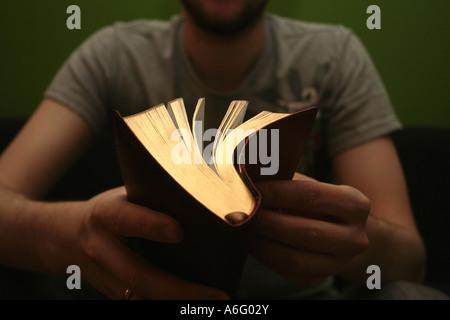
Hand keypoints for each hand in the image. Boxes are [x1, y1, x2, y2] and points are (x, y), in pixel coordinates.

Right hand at [77, 186, 228, 298]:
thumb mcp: (123, 196)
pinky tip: (194, 304)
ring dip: (177, 304)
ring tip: (213, 304)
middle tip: (217, 294)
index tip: (180, 232)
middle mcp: (102, 250)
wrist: (66, 237)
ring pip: (141, 298)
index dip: (151, 226)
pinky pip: (141, 302)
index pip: (127, 220)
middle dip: (180, 290)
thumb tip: (203, 199)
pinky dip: (168, 304)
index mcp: (106, 216)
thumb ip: (154, 199)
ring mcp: (106, 277)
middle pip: (139, 276)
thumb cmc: (108, 211)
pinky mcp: (113, 294)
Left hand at [249, 178, 369, 287]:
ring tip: (241, 228)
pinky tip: (251, 242)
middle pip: (304, 232)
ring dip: (261, 243)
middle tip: (239, 211)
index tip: (251, 188)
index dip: (276, 192)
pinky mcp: (318, 279)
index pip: (311, 196)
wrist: (340, 233)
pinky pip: (287, 271)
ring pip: (294, 258)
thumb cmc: (316, 203)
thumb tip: (247, 176)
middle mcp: (355, 238)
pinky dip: (264, 256)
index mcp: (355, 205)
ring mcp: (338, 263)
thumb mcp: (309, 186)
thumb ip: (285, 181)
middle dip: (266, 221)